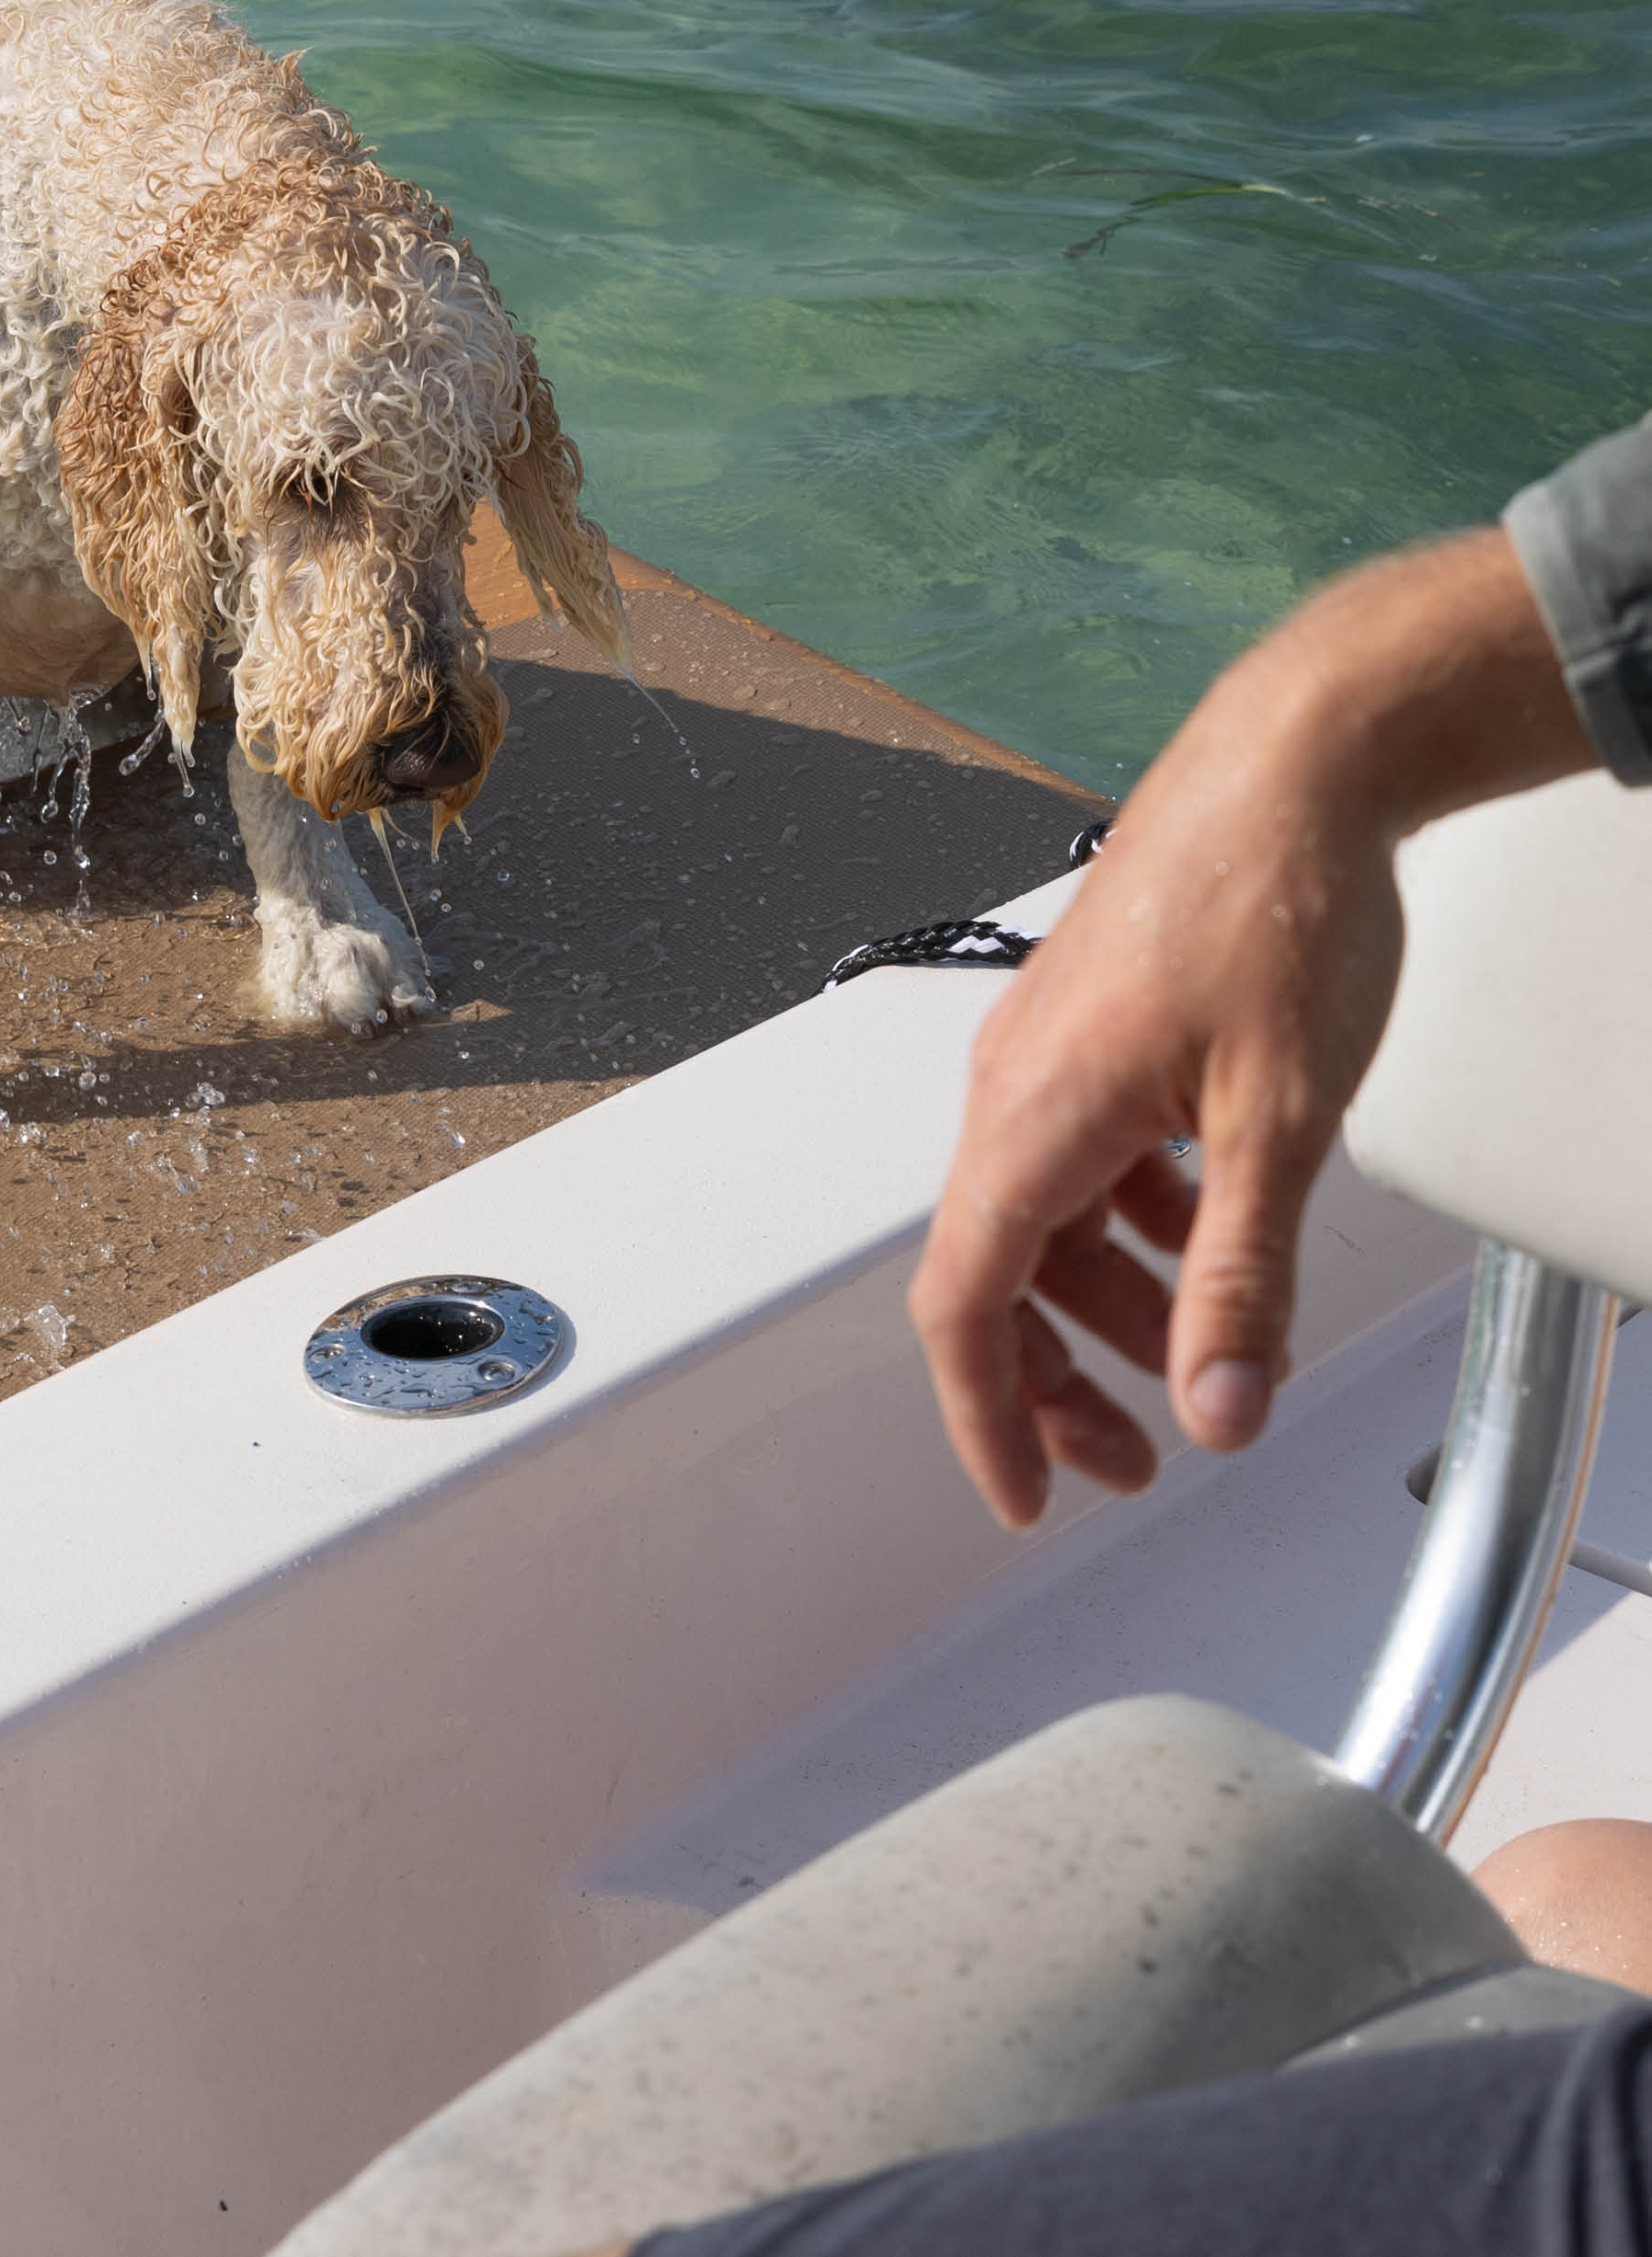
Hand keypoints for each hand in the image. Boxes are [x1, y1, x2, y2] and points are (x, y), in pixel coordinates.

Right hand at [908, 528, 1584, 1529]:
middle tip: (1137, 1454)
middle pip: (999, 1270)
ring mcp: (1050, 1042)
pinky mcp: (1091, 1016)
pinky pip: (1084, 1148)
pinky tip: (1214, 1224)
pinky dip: (1136, 1217)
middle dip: (1061, 1378)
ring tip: (1202, 1346)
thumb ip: (1243, 1280)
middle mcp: (1017, 1079)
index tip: (1026, 1496)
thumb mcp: (1281, 1122)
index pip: (966, 1305)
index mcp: (1035, 1115)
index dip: (988, 1418)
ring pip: (1048, 1209)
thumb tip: (1217, 1406)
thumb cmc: (1275, 903)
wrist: (1295, 765)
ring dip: (1112, 1298)